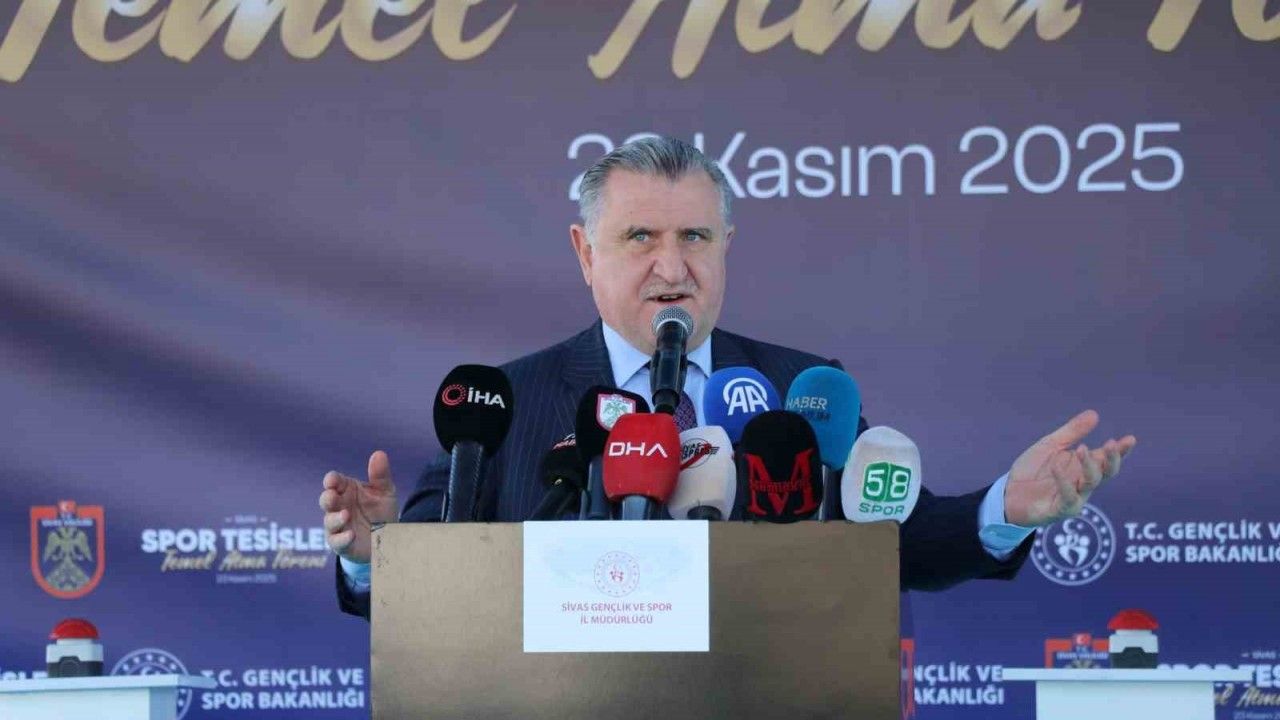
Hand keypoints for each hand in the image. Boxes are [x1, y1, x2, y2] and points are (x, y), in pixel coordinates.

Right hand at [318, 451, 398, 563]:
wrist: (389, 538)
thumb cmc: (381, 511)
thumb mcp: (385, 491)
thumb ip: (381, 474)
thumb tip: (379, 453)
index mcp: (346, 490)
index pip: (333, 481)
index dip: (331, 480)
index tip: (333, 480)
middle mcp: (339, 506)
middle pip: (326, 500)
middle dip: (327, 498)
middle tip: (333, 496)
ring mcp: (338, 526)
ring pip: (329, 521)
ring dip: (335, 518)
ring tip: (346, 515)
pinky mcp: (342, 543)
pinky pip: (337, 541)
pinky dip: (342, 538)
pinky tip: (351, 534)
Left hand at [1004, 410, 1135, 526]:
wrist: (1009, 493)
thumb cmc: (1033, 470)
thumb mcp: (1051, 446)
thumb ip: (1072, 432)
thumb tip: (1094, 414)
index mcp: (1083, 467)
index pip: (1106, 458)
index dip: (1120, 451)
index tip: (1130, 439)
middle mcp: (1083, 483)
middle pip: (1106, 472)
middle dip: (1112, 459)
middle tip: (1112, 444)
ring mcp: (1074, 497)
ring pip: (1091, 483)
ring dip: (1089, 466)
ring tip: (1081, 448)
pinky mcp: (1060, 509)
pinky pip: (1068, 497)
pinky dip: (1064, 482)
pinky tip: (1056, 467)